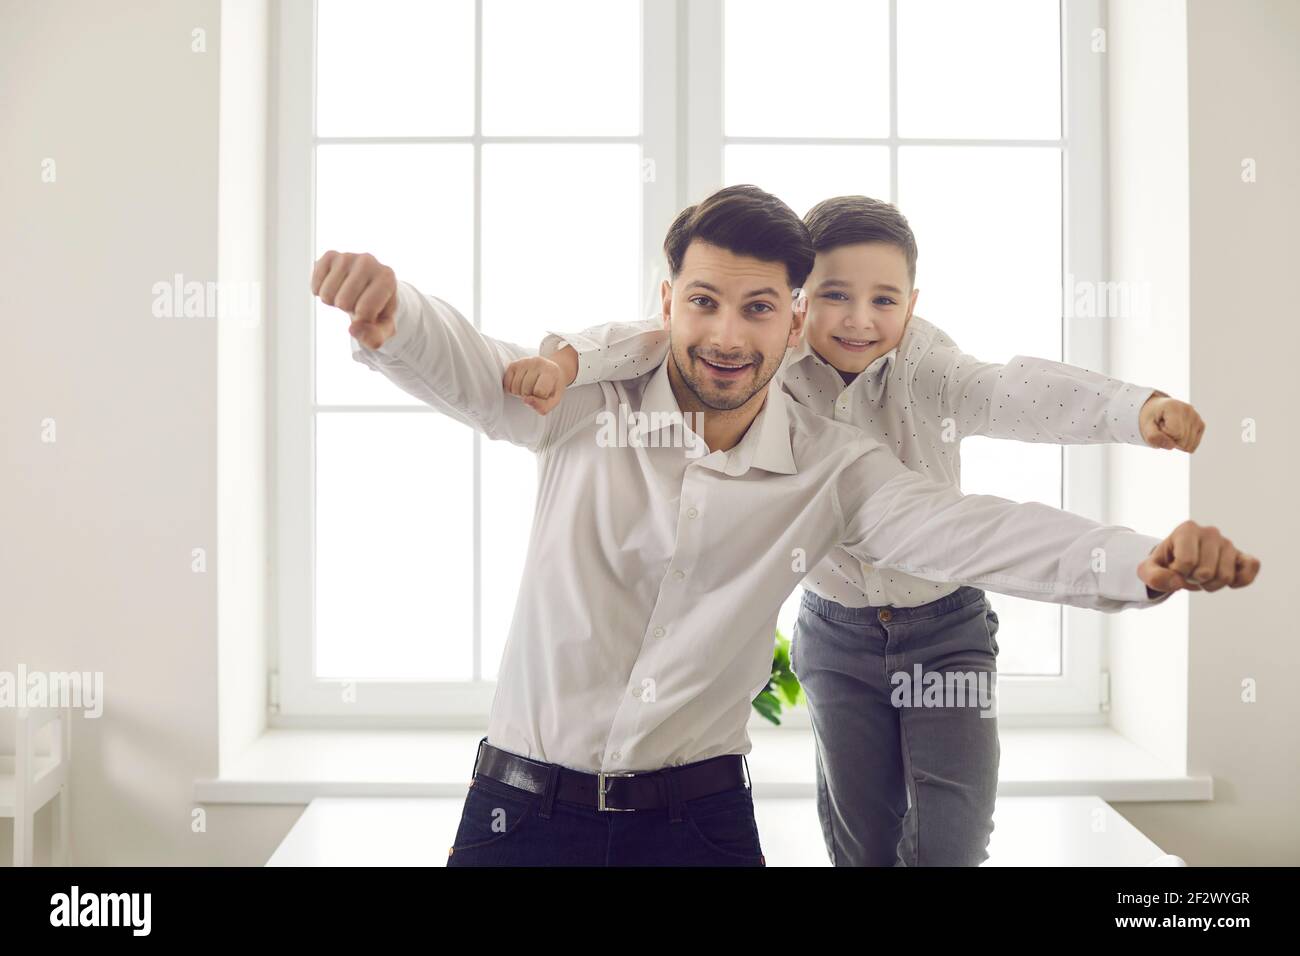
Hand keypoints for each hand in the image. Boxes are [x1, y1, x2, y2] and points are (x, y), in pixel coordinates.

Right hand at [311, 251, 397, 349]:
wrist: (370, 287)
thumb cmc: (378, 308)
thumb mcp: (383, 328)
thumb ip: (375, 337)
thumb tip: (353, 330)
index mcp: (386, 277)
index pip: (364, 311)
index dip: (363, 319)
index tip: (370, 311)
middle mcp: (368, 261)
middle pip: (343, 302)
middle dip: (348, 309)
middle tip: (357, 301)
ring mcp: (348, 256)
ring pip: (327, 294)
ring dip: (334, 301)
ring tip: (347, 293)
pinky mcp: (330, 256)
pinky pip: (316, 285)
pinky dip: (321, 292)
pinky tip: (335, 286)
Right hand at [504, 355, 567, 414]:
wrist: (549, 370)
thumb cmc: (551, 387)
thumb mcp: (554, 400)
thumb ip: (543, 406)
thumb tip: (526, 400)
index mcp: (551, 371)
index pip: (539, 391)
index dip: (540, 398)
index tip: (544, 393)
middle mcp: (537, 363)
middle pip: (526, 390)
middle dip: (529, 395)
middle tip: (535, 390)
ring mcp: (524, 362)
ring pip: (515, 387)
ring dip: (520, 393)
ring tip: (528, 388)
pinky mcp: (514, 364)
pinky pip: (506, 383)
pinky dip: (512, 389)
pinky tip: (520, 385)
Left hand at [1138, 520, 1259, 594]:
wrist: (1178, 561)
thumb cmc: (1165, 563)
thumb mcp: (1148, 570)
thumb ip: (1154, 577)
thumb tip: (1177, 582)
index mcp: (1187, 529)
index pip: (1186, 563)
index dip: (1178, 574)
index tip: (1174, 567)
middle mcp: (1210, 532)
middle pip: (1206, 573)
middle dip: (1194, 581)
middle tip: (1188, 573)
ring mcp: (1228, 543)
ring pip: (1225, 576)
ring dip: (1211, 585)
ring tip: (1202, 575)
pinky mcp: (1241, 555)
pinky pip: (1252, 567)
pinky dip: (1241, 580)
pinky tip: (1227, 582)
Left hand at [1139, 392, 1204, 451]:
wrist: (1157, 409)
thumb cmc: (1151, 418)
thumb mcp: (1145, 427)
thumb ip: (1153, 437)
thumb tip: (1172, 446)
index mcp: (1174, 407)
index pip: (1176, 434)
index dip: (1164, 435)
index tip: (1159, 425)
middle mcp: (1189, 410)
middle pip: (1182, 441)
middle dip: (1170, 439)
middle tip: (1163, 428)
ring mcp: (1196, 417)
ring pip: (1188, 445)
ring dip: (1176, 441)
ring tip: (1170, 429)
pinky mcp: (1201, 424)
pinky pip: (1193, 445)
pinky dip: (1183, 443)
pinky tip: (1178, 433)